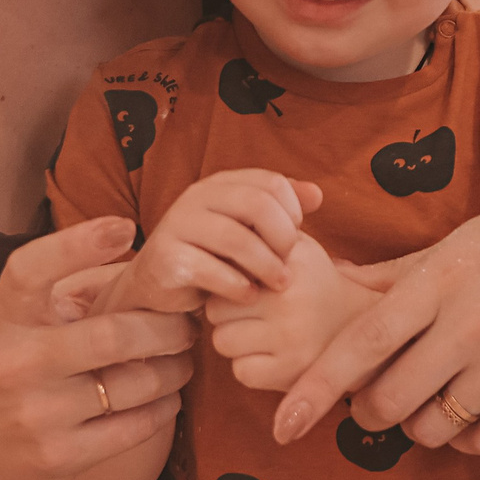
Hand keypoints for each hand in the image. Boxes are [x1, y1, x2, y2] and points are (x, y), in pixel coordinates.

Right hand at [0, 216, 199, 479]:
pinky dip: (165, 406)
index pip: (31, 271)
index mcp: (6, 317)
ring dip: (175, 368)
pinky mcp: (61, 457)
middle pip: (113, 336)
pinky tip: (166, 394)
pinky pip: (136, 426)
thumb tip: (145, 257)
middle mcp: (17, 363)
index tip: (124, 226)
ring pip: (136, 384)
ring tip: (182, 357)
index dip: (76, 245)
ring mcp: (38, 414)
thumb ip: (69, 285)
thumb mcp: (16, 316)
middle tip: (187, 321)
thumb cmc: (8, 360)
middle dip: (166, 327)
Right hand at [125, 169, 321, 308]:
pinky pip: (211, 270)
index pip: (271, 182)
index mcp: (220, 183)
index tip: (295, 239)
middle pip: (257, 204)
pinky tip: (250, 296)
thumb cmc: (214, 254)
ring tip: (278, 284)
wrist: (161, 284)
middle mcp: (196, 197)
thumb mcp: (247, 228)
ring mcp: (177, 225)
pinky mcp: (166, 259)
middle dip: (282, 237)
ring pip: (235, 239)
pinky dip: (238, 286)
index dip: (292, 212)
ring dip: (266, 265)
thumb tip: (318, 195)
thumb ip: (281, 209)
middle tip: (289, 263)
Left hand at [205, 233, 375, 393]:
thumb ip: (261, 232)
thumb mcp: (297, 248)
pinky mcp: (289, 371)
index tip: (242, 283)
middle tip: (251, 312)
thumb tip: (217, 230)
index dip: (228, 277)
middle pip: (216, 308)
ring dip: (235, 340)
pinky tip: (270, 355)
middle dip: (226, 312)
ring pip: (222, 342)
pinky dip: (250, 367)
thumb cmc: (314, 284)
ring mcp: (290, 337)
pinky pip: (240, 371)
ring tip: (260, 332)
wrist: (361, 326)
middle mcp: (289, 298)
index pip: (225, 268)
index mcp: (289, 262)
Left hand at [274, 194, 479, 455]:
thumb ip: (399, 274)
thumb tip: (338, 285)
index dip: (314, 388)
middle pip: (389, 400)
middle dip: (369, 412)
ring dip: (418, 426)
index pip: (361, 343)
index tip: (282, 422)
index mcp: (441, 279)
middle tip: (374, 401)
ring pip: (433, 429)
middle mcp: (471, 325)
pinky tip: (474, 412)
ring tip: (430, 401)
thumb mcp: (462, 240)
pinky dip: (468, 438)